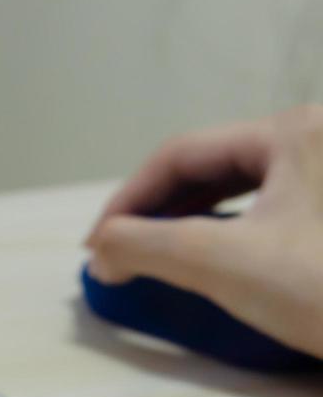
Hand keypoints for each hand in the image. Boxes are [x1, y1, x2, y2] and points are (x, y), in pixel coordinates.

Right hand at [85, 105, 322, 358]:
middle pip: (213, 165)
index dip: (126, 200)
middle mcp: (320, 138)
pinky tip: (219, 261)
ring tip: (157, 256)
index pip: (180, 153)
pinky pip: (277, 207)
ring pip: (246, 186)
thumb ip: (148, 246)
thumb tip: (100, 249)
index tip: (96, 247)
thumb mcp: (226, 265)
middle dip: (157, 209)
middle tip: (119, 253)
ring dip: (191, 220)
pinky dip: (233, 231)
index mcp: (294, 130)